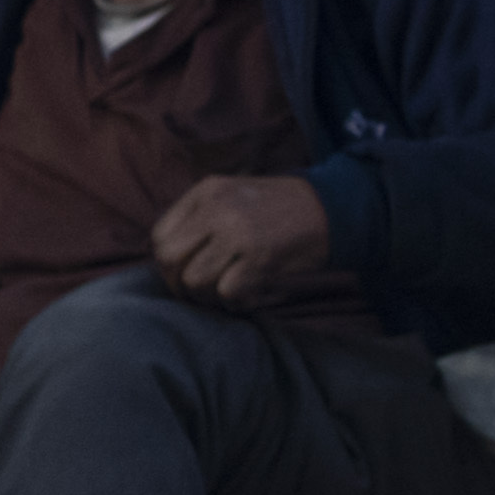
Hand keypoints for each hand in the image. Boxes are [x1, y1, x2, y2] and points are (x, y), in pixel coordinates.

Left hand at [146, 172, 338, 305]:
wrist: (335, 208)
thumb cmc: (280, 211)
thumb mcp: (233, 197)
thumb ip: (199, 221)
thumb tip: (167, 262)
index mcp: (207, 192)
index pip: (159, 237)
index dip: (167, 264)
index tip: (186, 274)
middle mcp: (217, 208)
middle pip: (169, 260)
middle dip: (180, 284)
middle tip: (202, 291)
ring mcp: (238, 231)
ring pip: (194, 280)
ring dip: (210, 296)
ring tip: (232, 290)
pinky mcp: (260, 256)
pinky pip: (227, 293)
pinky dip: (238, 302)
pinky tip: (253, 295)